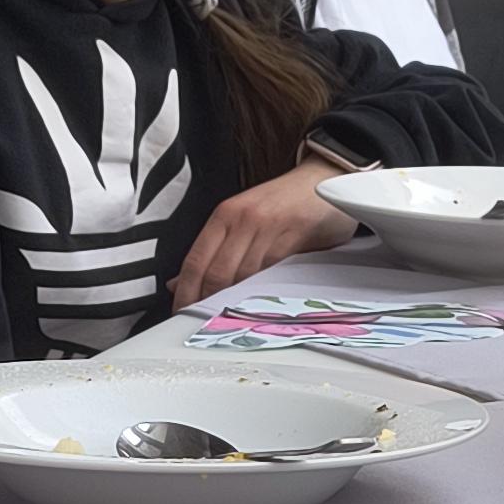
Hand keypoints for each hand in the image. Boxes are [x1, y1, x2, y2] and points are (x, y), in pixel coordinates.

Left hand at [171, 160, 358, 308]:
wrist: (324, 178)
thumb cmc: (283, 204)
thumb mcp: (242, 220)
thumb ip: (213, 251)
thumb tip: (179, 281)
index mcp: (224, 215)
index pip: (195, 262)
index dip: (186, 293)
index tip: (181, 313)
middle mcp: (242, 220)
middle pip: (216, 273)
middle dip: (207, 304)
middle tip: (203, 325)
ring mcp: (268, 228)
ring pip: (243, 276)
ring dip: (235, 302)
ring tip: (229, 322)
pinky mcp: (294, 236)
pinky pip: (273, 272)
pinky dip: (263, 293)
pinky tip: (258, 306)